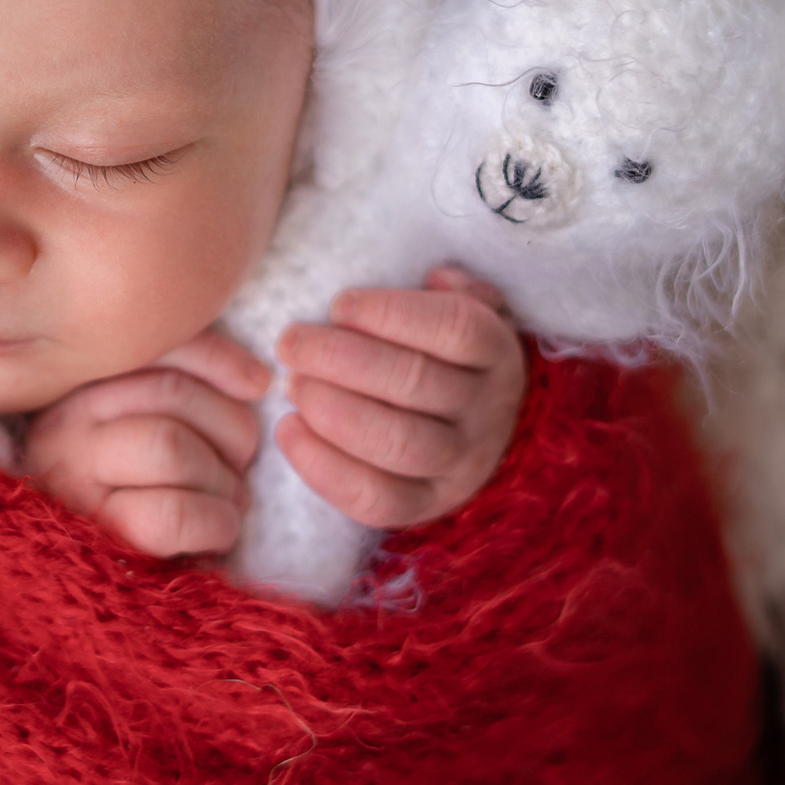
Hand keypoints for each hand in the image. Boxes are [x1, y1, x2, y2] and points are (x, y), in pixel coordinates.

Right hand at [24, 330, 271, 557]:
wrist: (81, 586)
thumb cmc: (134, 496)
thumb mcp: (143, 427)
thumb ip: (179, 391)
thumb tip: (258, 380)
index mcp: (78, 388)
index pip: (152, 347)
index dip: (218, 358)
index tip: (258, 383)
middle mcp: (64, 425)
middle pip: (171, 393)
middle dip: (230, 428)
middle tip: (242, 464)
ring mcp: (72, 479)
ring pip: (172, 446)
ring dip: (223, 477)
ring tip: (231, 498)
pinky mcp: (95, 533)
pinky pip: (172, 514)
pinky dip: (215, 521)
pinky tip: (220, 530)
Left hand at [273, 267, 526, 531]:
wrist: (479, 433)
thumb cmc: (447, 356)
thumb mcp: (466, 311)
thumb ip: (454, 289)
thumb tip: (437, 278)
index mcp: (496, 353)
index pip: (455, 328)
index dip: (391, 314)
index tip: (337, 305)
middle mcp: (486, 411)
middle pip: (415, 383)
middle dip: (340, 360)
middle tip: (290, 343)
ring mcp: (461, 465)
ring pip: (397, 444)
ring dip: (332, 412)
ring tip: (291, 385)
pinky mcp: (428, 506)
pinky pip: (377, 499)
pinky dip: (324, 467)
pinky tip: (288, 430)